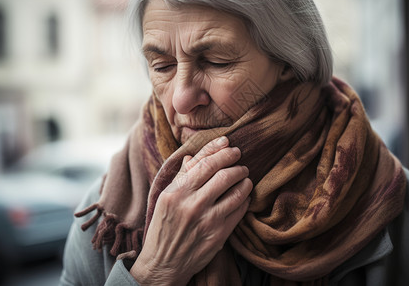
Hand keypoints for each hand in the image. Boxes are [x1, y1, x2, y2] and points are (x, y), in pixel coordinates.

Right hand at [130, 136, 252, 285]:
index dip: (220, 150)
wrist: (163, 263)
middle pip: (224, 174)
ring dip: (245, 181)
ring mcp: (207, 220)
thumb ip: (181, 177)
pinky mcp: (219, 235)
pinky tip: (243, 196)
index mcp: (177, 192)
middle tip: (240, 162)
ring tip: (245, 178)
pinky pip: (239, 211)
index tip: (229, 145)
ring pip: (236, 192)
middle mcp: (192, 204)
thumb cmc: (163, 227)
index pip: (204, 163)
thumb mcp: (165, 198)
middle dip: (237, 164)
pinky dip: (245, 199)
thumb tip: (192, 156)